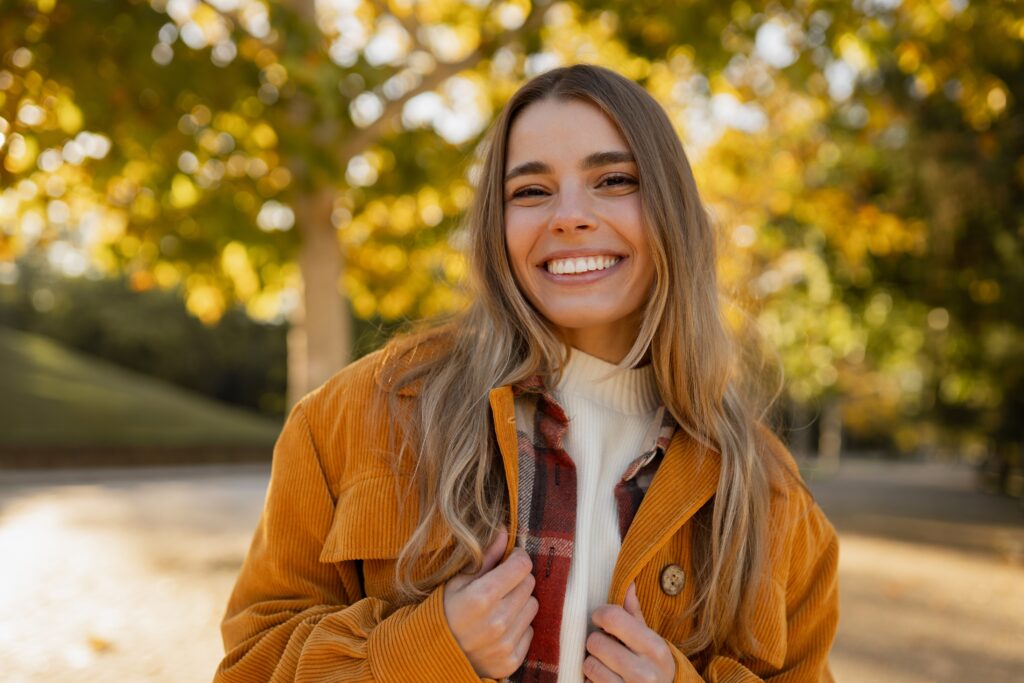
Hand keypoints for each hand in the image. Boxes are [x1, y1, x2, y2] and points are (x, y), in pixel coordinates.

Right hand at [443, 528, 538, 678]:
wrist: (432, 656)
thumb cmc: (443, 612)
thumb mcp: (456, 582)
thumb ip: (485, 557)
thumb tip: (503, 532)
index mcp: (482, 597)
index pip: (522, 566)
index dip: (518, 558)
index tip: (510, 558)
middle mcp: (497, 621)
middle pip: (529, 584)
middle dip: (517, 579)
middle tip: (500, 585)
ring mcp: (505, 643)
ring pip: (532, 607)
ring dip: (520, 603)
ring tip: (498, 607)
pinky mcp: (510, 661)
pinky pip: (529, 631)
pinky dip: (518, 626)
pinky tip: (499, 628)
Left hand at [584, 583, 674, 682]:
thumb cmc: (653, 668)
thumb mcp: (651, 642)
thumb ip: (635, 615)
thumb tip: (628, 584)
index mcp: (655, 648)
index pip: (612, 617)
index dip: (600, 615)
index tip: (601, 620)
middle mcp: (645, 672)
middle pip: (595, 641)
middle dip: (597, 643)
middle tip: (607, 648)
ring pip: (589, 664)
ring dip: (593, 663)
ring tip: (607, 666)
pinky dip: (592, 680)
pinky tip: (606, 680)